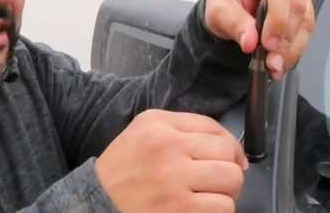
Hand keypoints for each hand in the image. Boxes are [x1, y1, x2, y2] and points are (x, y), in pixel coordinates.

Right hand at [95, 109, 247, 212]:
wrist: (97, 201)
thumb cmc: (123, 169)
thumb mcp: (143, 131)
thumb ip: (182, 128)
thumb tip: (231, 150)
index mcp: (158, 125)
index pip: (213, 127)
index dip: (231, 145)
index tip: (232, 158)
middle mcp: (166, 148)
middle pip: (226, 153)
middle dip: (230, 168)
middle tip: (220, 180)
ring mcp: (173, 180)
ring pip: (230, 180)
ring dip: (226, 191)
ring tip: (210, 195)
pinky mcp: (178, 210)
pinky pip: (222, 207)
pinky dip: (218, 210)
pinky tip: (202, 208)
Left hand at [204, 0, 314, 79]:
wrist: (233, 8)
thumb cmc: (226, 1)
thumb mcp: (219, 11)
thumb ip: (234, 24)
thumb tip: (251, 41)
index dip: (277, 19)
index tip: (267, 44)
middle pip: (295, 7)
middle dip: (284, 39)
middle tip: (271, 62)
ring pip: (305, 21)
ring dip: (291, 48)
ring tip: (275, 66)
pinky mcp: (305, 7)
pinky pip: (306, 30)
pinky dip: (294, 49)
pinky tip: (282, 62)